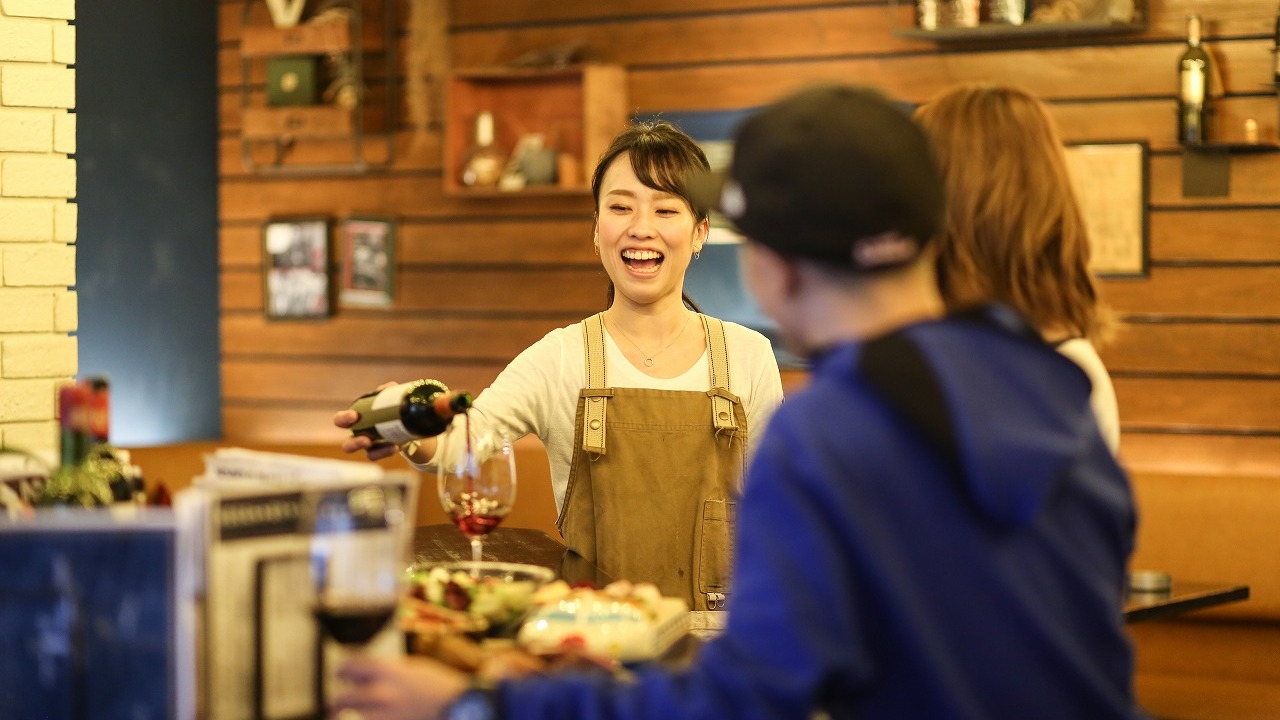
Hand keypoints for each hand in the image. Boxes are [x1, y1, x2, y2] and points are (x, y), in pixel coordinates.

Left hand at [330, 654, 469, 719]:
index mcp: (388, 672)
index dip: (342, 671)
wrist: (460, 708)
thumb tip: (366, 675)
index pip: (348, 667)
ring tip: (350, 715)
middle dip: (340, 701)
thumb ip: (387, 671)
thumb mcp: (413, 668)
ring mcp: (384, 717)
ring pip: (346, 718)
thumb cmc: (440, 688)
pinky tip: (370, 718)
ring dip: (346, 717)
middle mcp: (381, 694)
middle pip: (341, 699)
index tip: (341, 674)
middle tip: (341, 703)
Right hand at [335, 382, 400, 460]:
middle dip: (355, 444)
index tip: (354, 416)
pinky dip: (385, 452)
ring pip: (366, 454)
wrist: (406, 421)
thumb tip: (385, 390)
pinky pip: (379, 455)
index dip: (343, 419)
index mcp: (355, 420)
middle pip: (348, 446)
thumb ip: (387, 390)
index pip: (340, 421)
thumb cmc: (390, 407)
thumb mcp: (390, 396)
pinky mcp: (381, 451)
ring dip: (374, 454)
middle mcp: (359, 435)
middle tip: (367, 440)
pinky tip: (394, 447)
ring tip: (381, 447)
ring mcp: (371, 446)